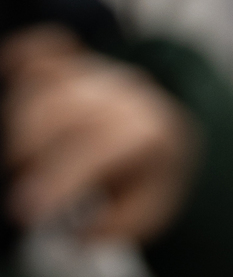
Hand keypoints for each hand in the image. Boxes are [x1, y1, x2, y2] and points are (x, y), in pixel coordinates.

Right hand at [2, 28, 198, 244]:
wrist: (171, 136)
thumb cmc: (149, 181)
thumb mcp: (147, 215)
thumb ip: (110, 227)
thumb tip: (72, 229)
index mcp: (145, 134)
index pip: (97, 148)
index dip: (58, 178)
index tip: (26, 211)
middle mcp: (122, 96)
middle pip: (63, 108)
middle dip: (28, 149)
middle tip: (18, 190)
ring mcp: (97, 74)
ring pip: (46, 81)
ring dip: (18, 119)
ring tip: (15, 159)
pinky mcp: (77, 64)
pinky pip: (46, 47)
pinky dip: (20, 56)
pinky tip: (4, 71)